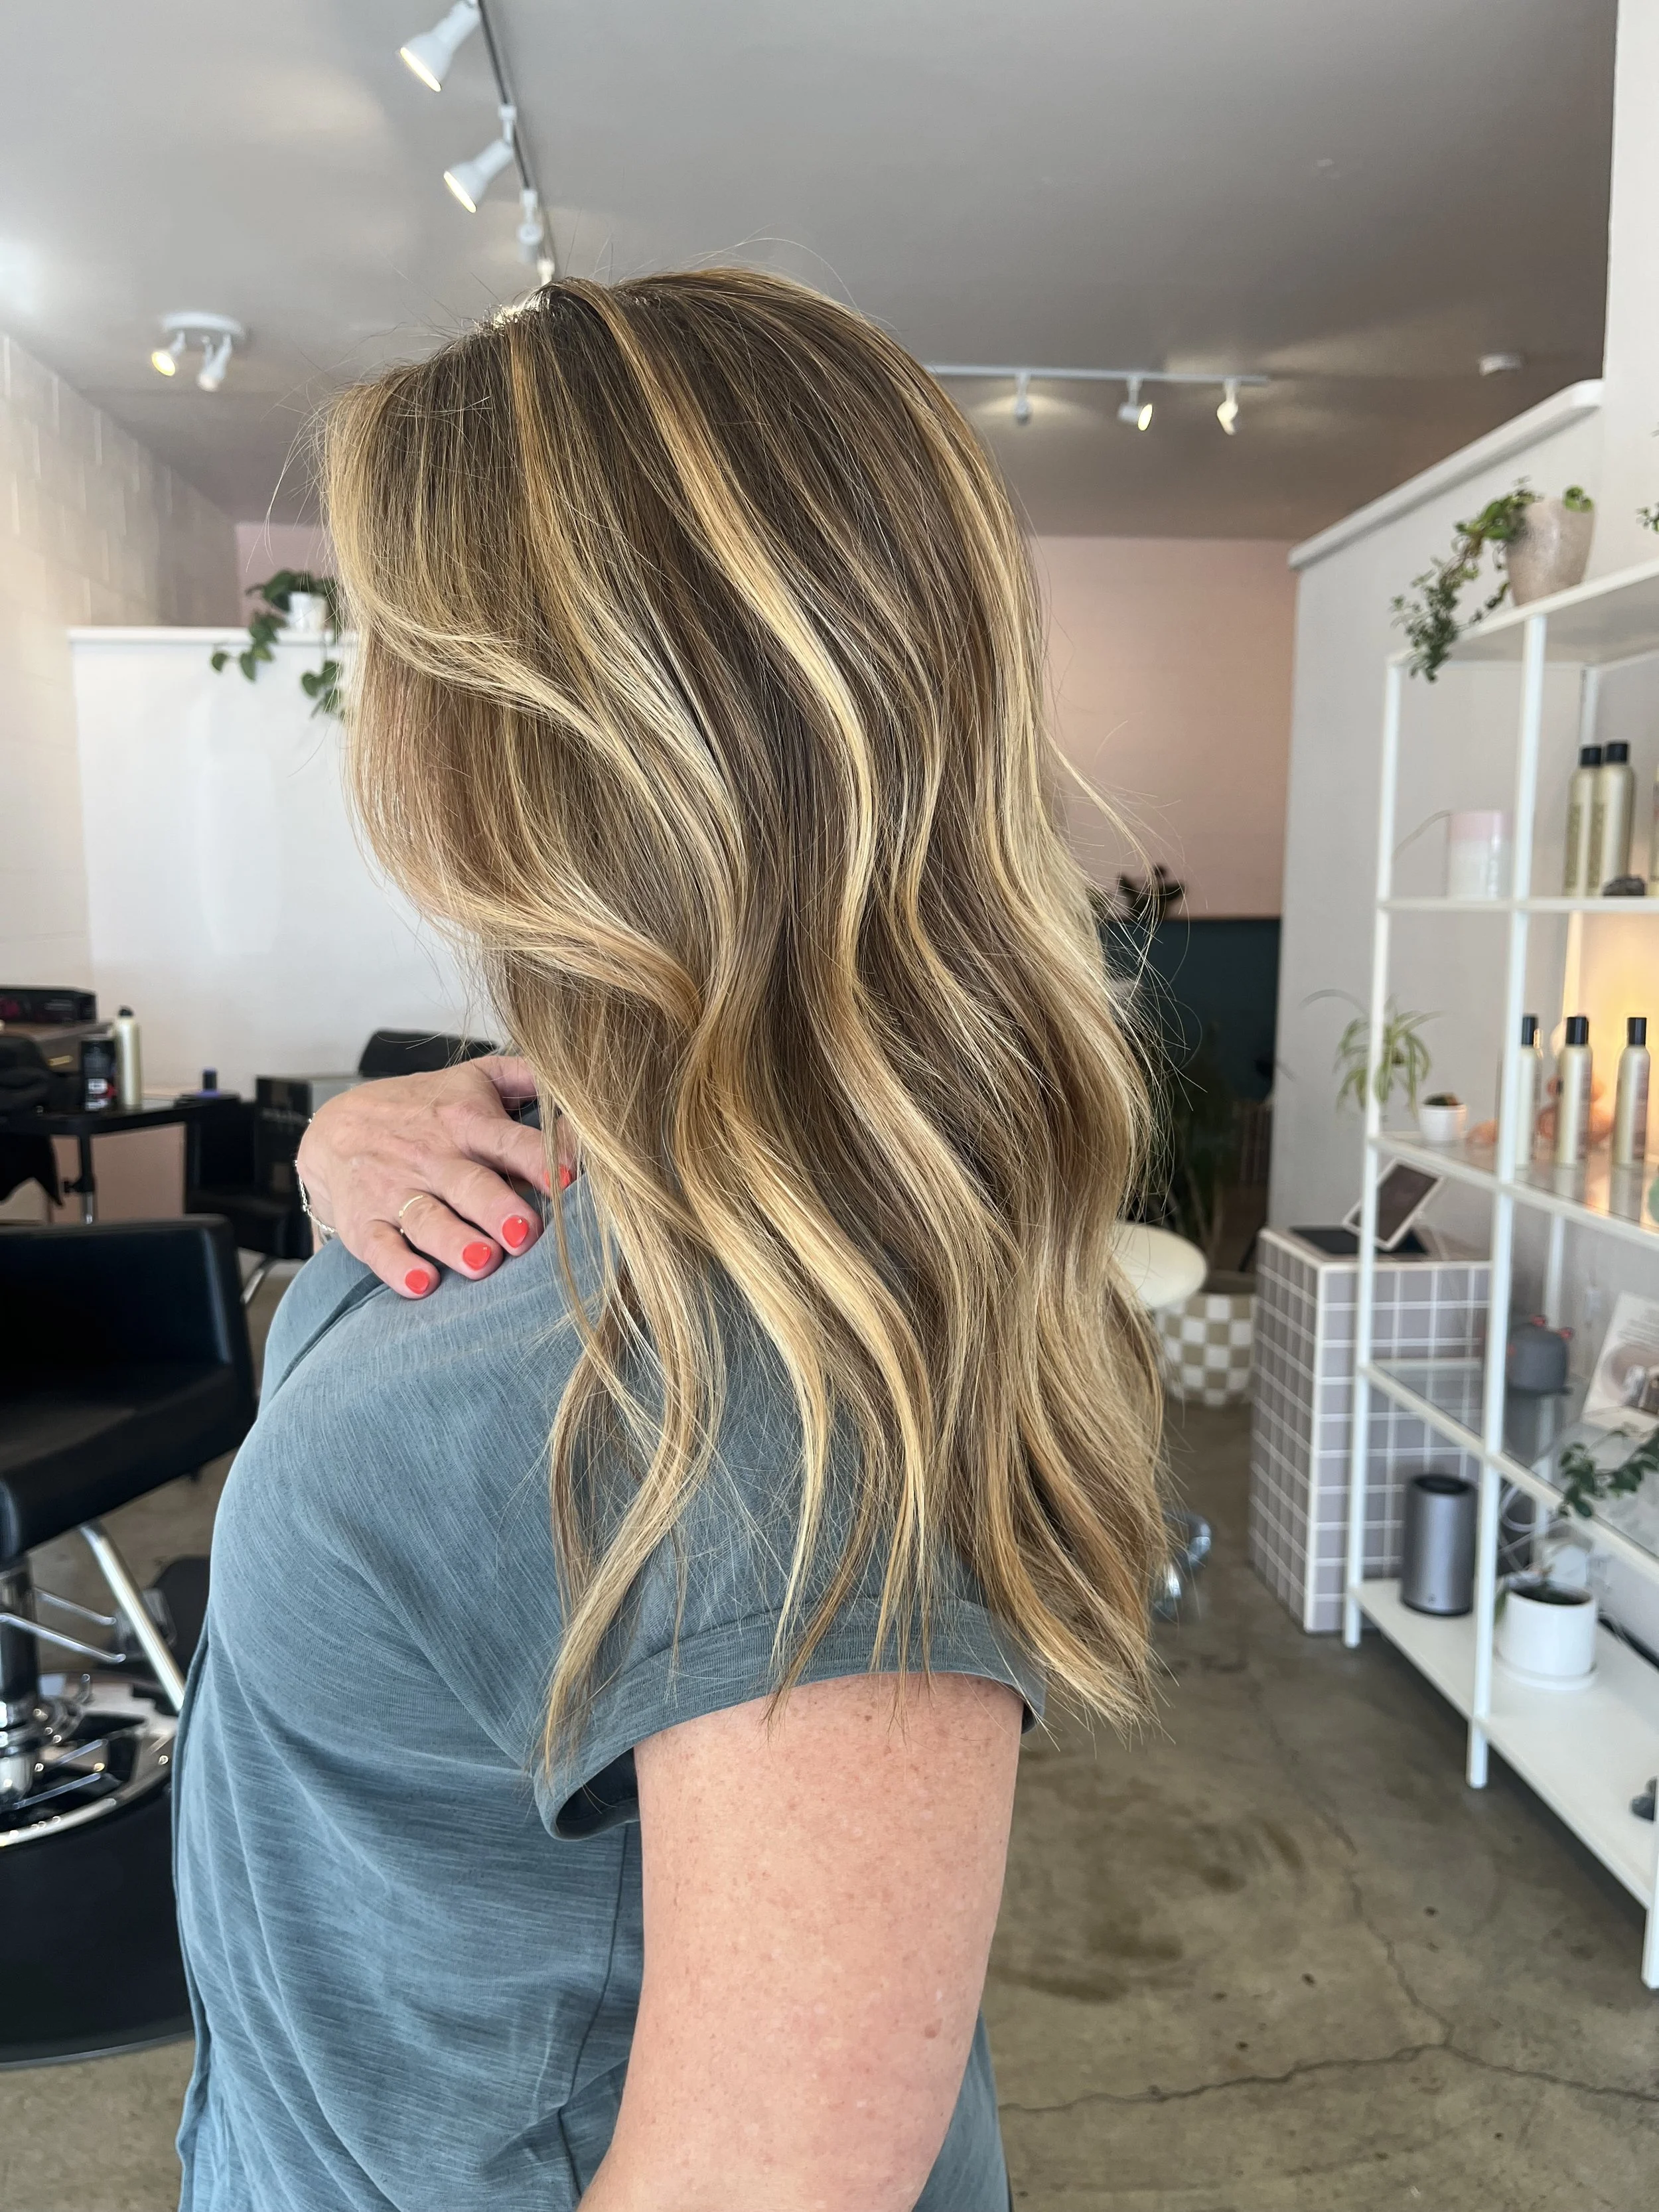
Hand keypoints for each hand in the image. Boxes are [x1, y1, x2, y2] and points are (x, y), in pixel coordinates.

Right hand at [294, 1055, 576, 1297]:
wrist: (335, 1127)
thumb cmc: (423, 1109)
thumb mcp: (473, 1079)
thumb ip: (528, 1077)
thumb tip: (580, 1089)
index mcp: (467, 1122)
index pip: (507, 1140)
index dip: (537, 1158)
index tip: (566, 1178)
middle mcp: (433, 1157)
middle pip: (469, 1185)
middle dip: (498, 1209)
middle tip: (526, 1234)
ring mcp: (396, 1192)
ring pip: (428, 1219)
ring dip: (455, 1242)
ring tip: (483, 1262)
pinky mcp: (364, 1223)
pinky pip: (380, 1247)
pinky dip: (397, 1266)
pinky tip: (421, 1284)